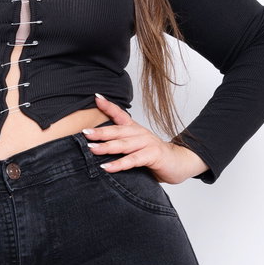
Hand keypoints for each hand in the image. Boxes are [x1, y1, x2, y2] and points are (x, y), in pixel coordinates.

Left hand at [84, 93, 208, 184]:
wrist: (180, 162)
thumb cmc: (154, 156)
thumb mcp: (136, 147)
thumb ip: (121, 146)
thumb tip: (96, 147)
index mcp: (135, 130)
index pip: (120, 115)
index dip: (108, 106)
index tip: (96, 98)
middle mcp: (140, 133)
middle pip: (117, 130)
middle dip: (100, 131)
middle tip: (84, 132)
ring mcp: (147, 143)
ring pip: (124, 144)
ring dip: (106, 146)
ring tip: (91, 149)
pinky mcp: (153, 155)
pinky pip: (133, 159)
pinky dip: (119, 163)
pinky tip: (107, 167)